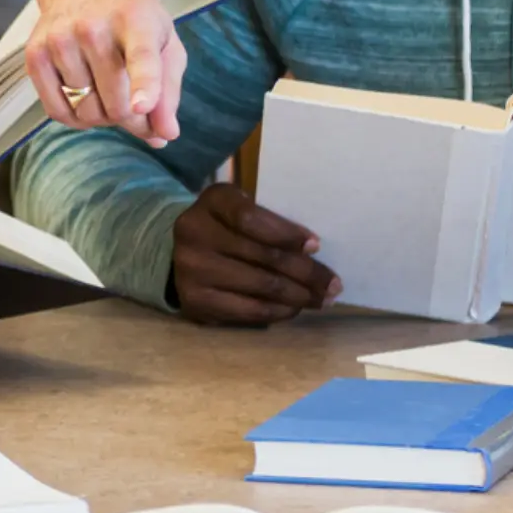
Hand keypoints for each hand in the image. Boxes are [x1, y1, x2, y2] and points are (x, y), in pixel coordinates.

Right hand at [24, 0, 186, 145]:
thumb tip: (164, 135)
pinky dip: (76, 117)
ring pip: (87, 113)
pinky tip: (85, 95)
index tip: (141, 106)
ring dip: (103, 115)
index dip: (144, 85)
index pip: (141, 57)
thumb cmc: (132, 18)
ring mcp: (60, 40)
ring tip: (108, 88)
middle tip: (136, 103)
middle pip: (117, 105)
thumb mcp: (165, 42)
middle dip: (132, 118)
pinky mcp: (35, 54)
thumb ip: (169, 91)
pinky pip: (58, 112)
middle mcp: (93, 28)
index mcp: (136, 19)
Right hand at [169, 183, 340, 325]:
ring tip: (321, 299)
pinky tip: (295, 308)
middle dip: (306, 272)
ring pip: (260, 286)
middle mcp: (195, 233)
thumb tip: (311, 250)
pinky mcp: (196, 302)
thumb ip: (269, 221)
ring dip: (299, 296)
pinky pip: (248, 310)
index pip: (252, 219)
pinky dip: (278, 311)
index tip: (317, 246)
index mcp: (212, 201)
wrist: (179, 254)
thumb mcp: (241, 208)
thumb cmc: (225, 227)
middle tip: (333, 284)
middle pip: (263, 256)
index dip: (287, 233)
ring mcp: (192, 271)